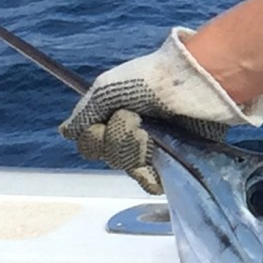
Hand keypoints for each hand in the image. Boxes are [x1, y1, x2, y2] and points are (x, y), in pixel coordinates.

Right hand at [59, 28, 262, 192]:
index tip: (103, 122)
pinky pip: (151, 183)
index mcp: (115, 115)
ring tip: (150, 132)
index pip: (89, 143)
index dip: (93, 136)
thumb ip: (85, 113)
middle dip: (116, 138)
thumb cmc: (152, 79)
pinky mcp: (175, 162)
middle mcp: (132, 133)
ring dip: (132, 149)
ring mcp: (154, 149)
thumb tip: (66, 132)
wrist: (196, 83)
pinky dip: (148, 174)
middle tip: (135, 119)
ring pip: (126, 168)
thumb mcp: (108, 88)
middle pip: (106, 156)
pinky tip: (157, 154)